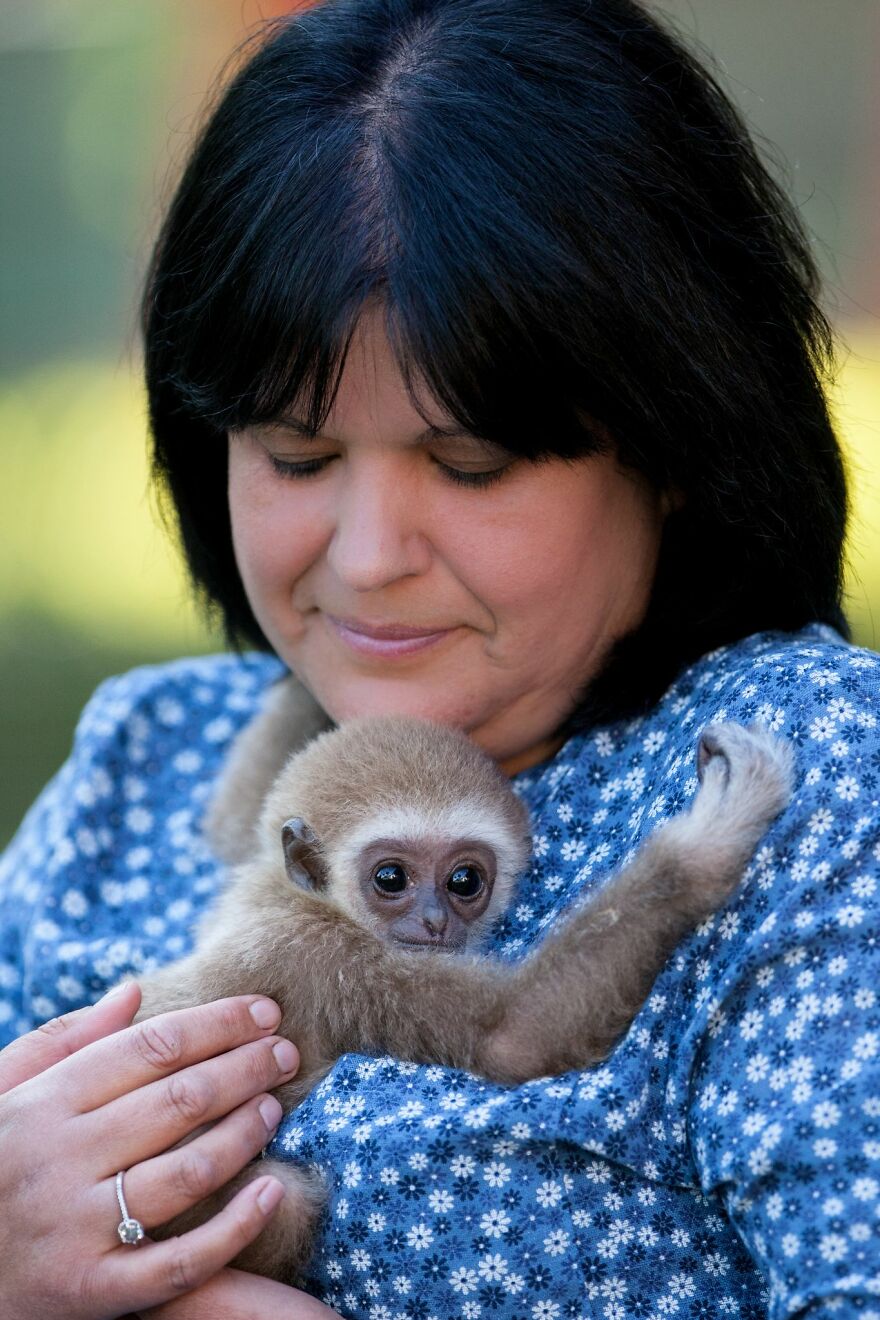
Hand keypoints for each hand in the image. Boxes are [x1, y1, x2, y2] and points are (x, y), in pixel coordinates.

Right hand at [0, 983, 300, 1319]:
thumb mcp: (2, 1094)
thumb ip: (63, 1042)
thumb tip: (133, 993)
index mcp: (44, 1104)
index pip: (152, 1047)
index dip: (219, 1023)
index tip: (265, 1011)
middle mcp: (60, 1161)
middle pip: (179, 1101)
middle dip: (246, 1068)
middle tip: (286, 1054)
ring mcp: (77, 1230)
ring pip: (187, 1173)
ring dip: (244, 1133)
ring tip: (274, 1108)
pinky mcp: (92, 1292)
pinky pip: (179, 1261)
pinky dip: (234, 1227)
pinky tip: (271, 1192)